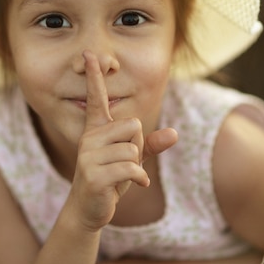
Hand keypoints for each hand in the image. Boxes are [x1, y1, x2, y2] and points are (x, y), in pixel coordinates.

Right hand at [69, 50, 176, 231]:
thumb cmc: (109, 180)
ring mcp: (89, 155)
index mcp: (96, 129)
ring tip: (121, 176)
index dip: (94, 76)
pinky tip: (134, 185)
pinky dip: (139, 178)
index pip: (96, 98)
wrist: (88, 209)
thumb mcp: (131, 160)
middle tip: (123, 164)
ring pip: (133, 148)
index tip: (89, 53)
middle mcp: (89, 137)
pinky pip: (131, 167)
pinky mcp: (93, 173)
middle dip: (138, 147)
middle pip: (133, 125)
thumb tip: (174, 134)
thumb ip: (150, 145)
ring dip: (136, 166)